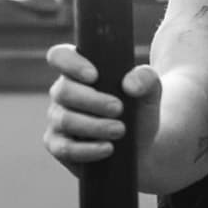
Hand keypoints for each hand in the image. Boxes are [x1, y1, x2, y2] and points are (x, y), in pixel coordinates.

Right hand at [42, 42, 161, 172]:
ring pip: (65, 120)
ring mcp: (58, 120)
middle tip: (119, 108)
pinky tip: (108, 148)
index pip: (60, 57)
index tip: (94, 75)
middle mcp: (63, 94)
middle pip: (64, 91)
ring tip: (121, 130)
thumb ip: (146, 79)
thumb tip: (129, 84)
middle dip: (93, 101)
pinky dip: (87, 149)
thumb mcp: (150, 94)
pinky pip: (64, 148)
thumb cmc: (139, 115)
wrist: (142, 151)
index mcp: (77, 73)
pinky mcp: (59, 146)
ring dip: (95, 125)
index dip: (71, 63)